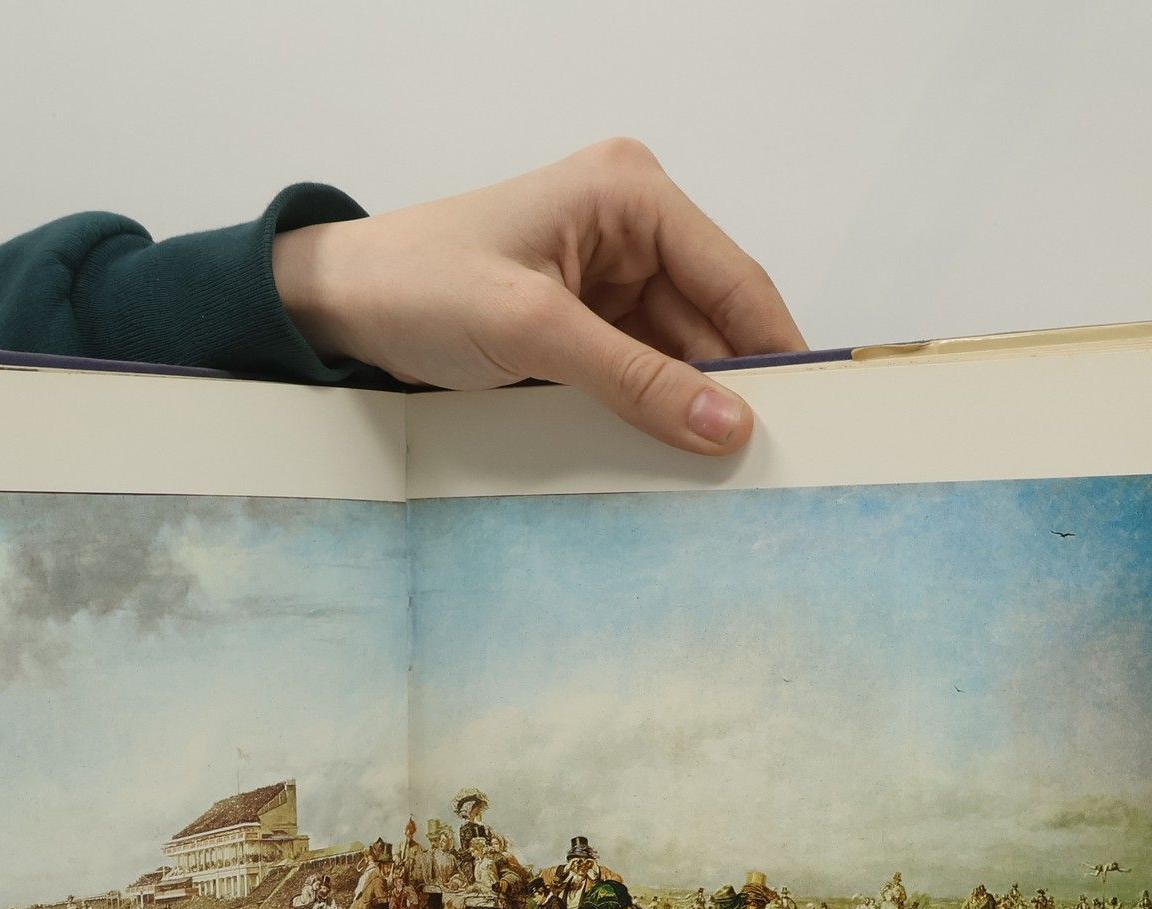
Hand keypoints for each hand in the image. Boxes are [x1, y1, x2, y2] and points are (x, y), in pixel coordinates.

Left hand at [274, 139, 803, 454]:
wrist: (340, 306)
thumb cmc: (420, 288)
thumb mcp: (535, 333)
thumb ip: (636, 381)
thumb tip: (727, 425)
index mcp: (631, 193)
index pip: (732, 278)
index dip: (773, 349)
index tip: (812, 416)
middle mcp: (630, 225)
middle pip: (712, 320)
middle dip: (731, 387)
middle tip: (765, 465)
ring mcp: (607, 276)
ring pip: (678, 354)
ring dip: (689, 408)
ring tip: (719, 473)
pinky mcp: (581, 322)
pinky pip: (638, 371)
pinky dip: (650, 412)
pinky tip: (668, 456)